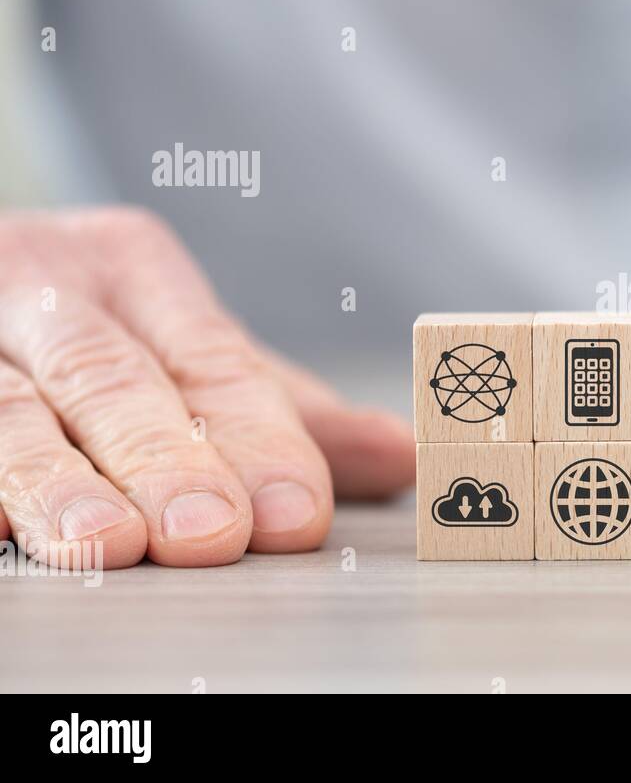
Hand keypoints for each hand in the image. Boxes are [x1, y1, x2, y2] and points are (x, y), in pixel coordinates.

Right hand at [0, 207, 413, 568]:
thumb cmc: (100, 325)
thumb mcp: (189, 349)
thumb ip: (285, 410)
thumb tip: (406, 456)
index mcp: (137, 270)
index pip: (212, 357)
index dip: (256, 437)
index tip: (296, 512)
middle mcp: (50, 288)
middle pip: (113, 377)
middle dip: (164, 458)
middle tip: (209, 532)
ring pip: (11, 407)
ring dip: (58, 481)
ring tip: (105, 545)